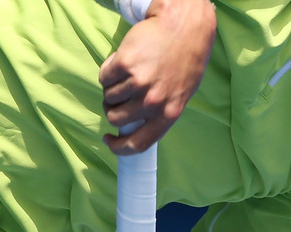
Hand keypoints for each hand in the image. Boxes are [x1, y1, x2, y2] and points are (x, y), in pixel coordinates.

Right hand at [100, 0, 215, 154]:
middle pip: (116, 118)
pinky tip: (125, 60)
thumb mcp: (180, 93)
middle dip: (114, 108)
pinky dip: (110, 69)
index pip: (138, 144)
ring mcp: (138, 84)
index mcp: (169, 114)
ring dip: (113, 87)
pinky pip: (104, 76)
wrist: (184, 26)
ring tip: (130, 72)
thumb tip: (136, 125)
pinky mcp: (125, 64)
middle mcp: (153, 103)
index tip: (110, 140)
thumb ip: (160, 111)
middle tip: (123, 93)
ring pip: (109, 97)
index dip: (119, 147)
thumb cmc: (185, 59)